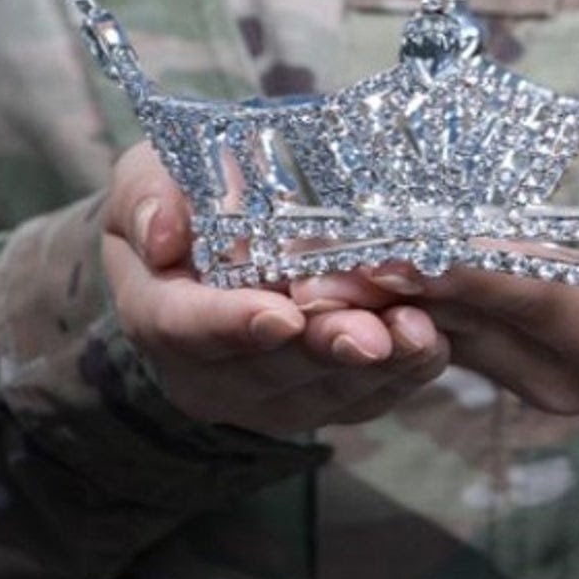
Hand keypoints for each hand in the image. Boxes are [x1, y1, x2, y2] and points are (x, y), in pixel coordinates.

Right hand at [101, 143, 449, 434]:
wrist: (215, 241)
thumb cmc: (184, 199)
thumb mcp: (150, 178)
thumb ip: (148, 196)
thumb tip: (163, 235)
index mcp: (157, 313)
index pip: (183, 328)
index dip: (232, 324)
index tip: (280, 314)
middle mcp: (206, 373)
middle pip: (265, 371)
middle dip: (322, 351)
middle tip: (370, 334)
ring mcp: (264, 397)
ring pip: (321, 394)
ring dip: (374, 369)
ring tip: (415, 332)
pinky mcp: (318, 401)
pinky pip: (362, 400)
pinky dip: (402, 374)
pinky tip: (430, 340)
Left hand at [292, 205, 578, 437]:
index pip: (524, 296)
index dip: (455, 266)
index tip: (388, 241)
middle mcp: (563, 370)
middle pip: (458, 319)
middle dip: (380, 283)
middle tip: (298, 245)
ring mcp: (538, 374)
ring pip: (440, 328)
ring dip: (373, 293)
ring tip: (295, 247)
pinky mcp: (524, 361)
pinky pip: (450, 328)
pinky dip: (402, 293)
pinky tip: (348, 255)